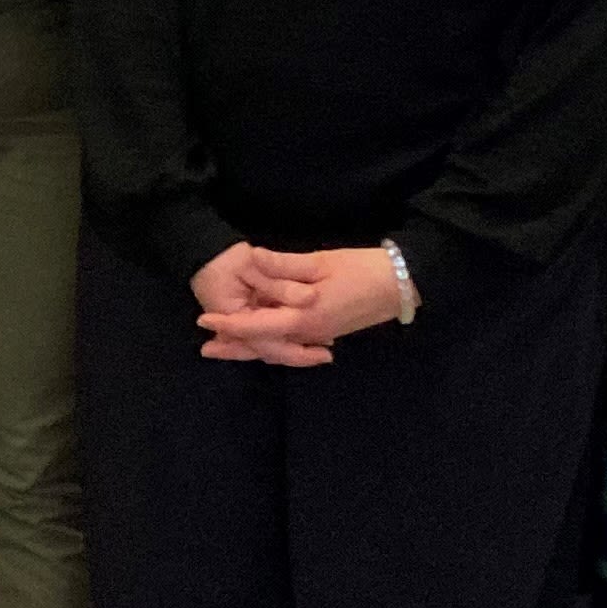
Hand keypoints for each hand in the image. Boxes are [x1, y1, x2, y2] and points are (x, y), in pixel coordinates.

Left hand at [201, 244, 403, 366]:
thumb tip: (250, 258)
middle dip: (235, 348)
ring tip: (225, 346)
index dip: (229, 325)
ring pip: (278, 347)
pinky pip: (292, 343)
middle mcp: (310, 333)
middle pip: (265, 346)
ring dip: (252, 347)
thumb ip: (282, 265)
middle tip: (206, 349)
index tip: (203, 321)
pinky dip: (272, 342)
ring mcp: (320, 334)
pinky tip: (261, 336)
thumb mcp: (320, 262)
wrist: (403, 284)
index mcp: (304, 318)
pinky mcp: (327, 330)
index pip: (258, 327)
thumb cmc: (362, 269)